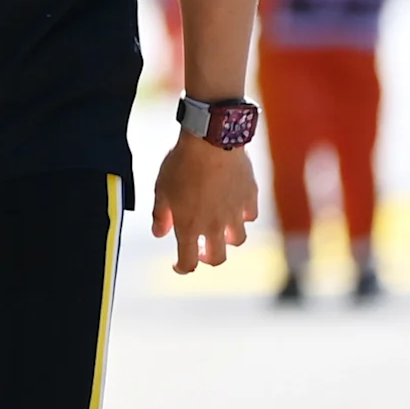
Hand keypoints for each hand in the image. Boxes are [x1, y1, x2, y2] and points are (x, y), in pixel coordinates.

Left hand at [150, 134, 256, 273]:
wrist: (211, 141)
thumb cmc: (182, 164)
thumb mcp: (161, 190)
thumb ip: (160, 216)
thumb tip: (159, 233)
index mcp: (190, 227)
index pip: (188, 262)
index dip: (182, 267)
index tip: (179, 265)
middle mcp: (214, 225)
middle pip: (217, 258)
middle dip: (208, 258)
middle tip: (202, 250)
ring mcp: (235, 213)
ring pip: (238, 239)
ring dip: (228, 239)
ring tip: (220, 229)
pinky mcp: (250, 197)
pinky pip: (250, 215)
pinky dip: (243, 216)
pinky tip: (234, 208)